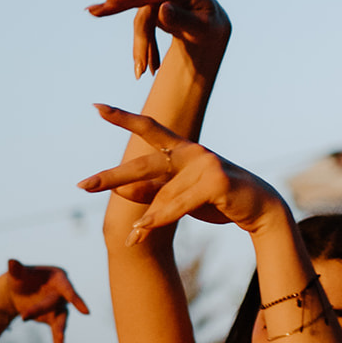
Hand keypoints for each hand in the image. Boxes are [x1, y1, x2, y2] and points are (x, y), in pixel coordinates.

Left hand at [0, 261, 88, 342]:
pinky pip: (57, 334)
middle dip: (40, 310)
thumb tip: (11, 261)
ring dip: (60, 336)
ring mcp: (59, 308)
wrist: (17, 291)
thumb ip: (16, 269)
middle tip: (25, 316)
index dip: (76, 300)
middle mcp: (63, 294)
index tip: (86, 312)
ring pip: (61, 323)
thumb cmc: (20, 277)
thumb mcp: (16, 273)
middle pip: (55, 305)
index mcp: (59, 279)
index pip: (68, 289)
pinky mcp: (52, 320)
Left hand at [77, 104, 286, 240]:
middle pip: (143, 163)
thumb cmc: (216, 199)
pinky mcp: (216, 181)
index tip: (96, 106)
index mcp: (180, 150)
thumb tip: (119, 191)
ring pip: (162, 193)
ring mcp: (205, 163)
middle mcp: (190, 152)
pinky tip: (143, 229)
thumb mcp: (180, 196)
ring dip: (147, 218)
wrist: (258, 210)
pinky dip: (161, 217)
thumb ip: (152, 192)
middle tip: (82, 185)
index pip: (148, 128)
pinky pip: (180, 203)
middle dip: (112, 177)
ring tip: (132, 236)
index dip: (122, 117)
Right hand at [88, 0, 230, 78]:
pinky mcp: (151, 2)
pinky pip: (140, 23)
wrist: (210, 29)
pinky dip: (142, 44)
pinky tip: (144, 63)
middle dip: (122, 20)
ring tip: (143, 73)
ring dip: (141, 47)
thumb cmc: (210, 30)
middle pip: (141, 6)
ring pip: (140, 20)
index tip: (107, 1)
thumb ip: (184, 21)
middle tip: (91, 12)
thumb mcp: (203, 31)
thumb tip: (162, 9)